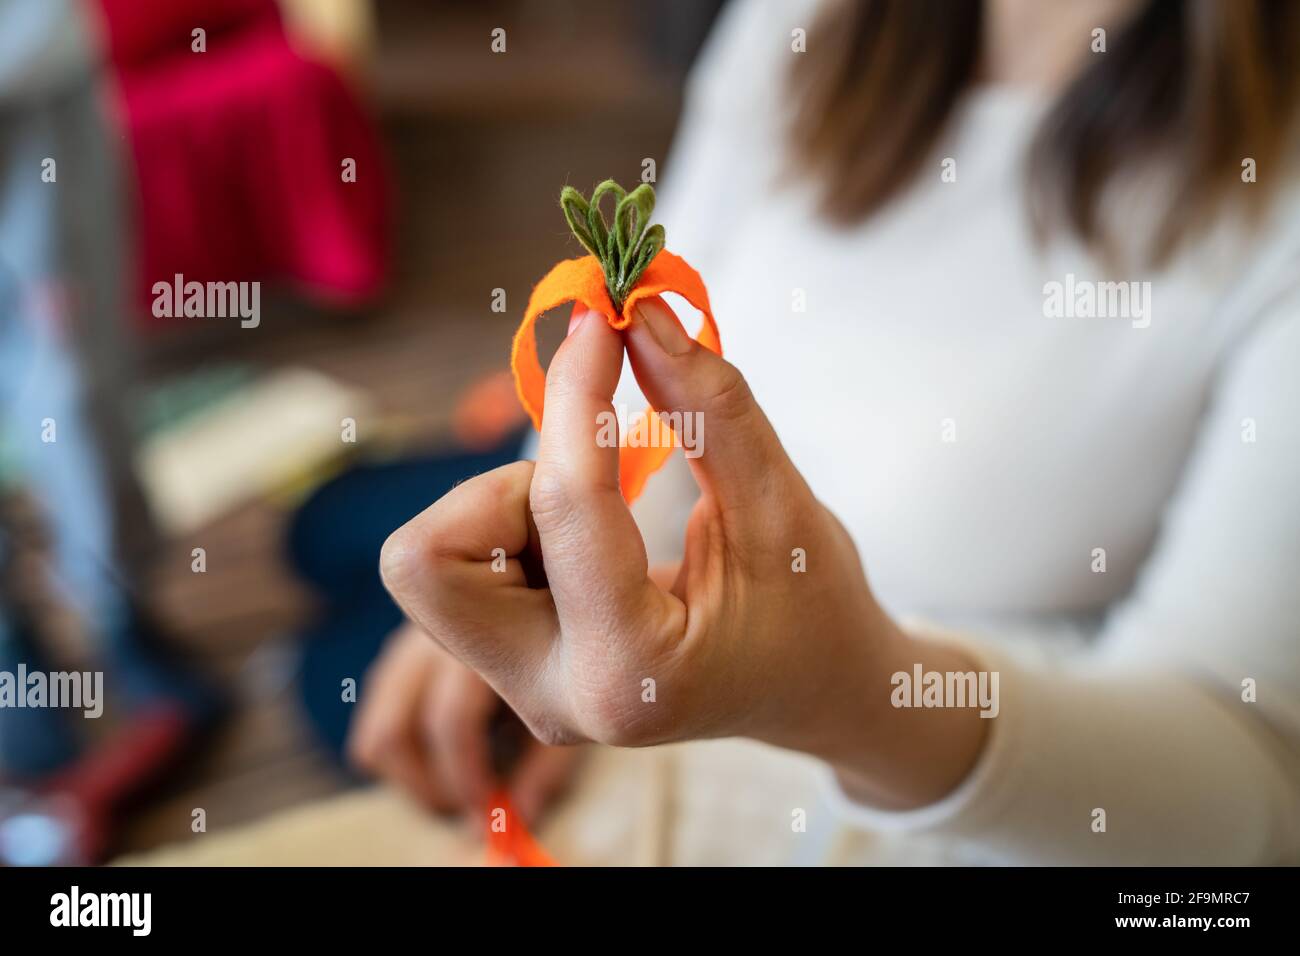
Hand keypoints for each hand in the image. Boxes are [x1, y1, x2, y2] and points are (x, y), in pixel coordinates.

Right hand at [347, 621, 581, 822]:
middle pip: (394, 731)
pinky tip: (442, 760)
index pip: (451, 720)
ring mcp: (406, 645)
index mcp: (480, 638)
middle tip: (464, 809)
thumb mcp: (565, 701)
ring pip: (376, 730)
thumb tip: (519, 816)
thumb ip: (544, 762)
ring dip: (408, 776)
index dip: (467, 777)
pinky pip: (377, 716)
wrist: (544, 590)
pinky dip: (400, 754)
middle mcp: (431, 637)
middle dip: (426, 787)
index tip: (487, 811)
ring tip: (451, 791)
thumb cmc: (563, 650)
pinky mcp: (397, 655)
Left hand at [380, 298, 986, 808]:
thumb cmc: (812, 608)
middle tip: (594, 471)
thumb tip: (637, 314)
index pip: (563, 504)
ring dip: (508, 504)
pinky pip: (457, 567)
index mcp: (629, 675)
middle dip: (506, 486)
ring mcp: (519, 688)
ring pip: (430, 562)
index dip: (578, 391)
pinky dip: (513, 524)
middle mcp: (550, 696)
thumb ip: (709, 409)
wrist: (811, 690)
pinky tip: (592, 539)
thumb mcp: (780, 506)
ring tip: (607, 515)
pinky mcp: (508, 667)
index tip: (604, 320)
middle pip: (428, 560)